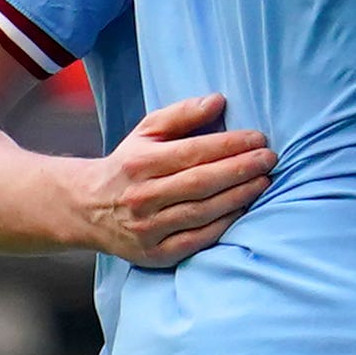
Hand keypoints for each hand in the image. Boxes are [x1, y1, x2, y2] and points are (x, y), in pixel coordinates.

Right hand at [65, 93, 273, 266]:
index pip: (192, 152)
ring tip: (264, 181)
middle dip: (241, 169)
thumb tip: (219, 100)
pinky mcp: (155, 253)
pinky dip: (225, 224)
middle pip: (201, 182)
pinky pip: (198, 239)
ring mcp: (147, 228)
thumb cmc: (128, 165)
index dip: (229, 145)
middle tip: (270, 159)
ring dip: (239, 196)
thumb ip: (181, 114)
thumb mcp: (145, 133)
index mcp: (138, 164)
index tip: (259, 138)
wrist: (86, 209)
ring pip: (202, 211)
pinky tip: (244, 208)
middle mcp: (141, 197)